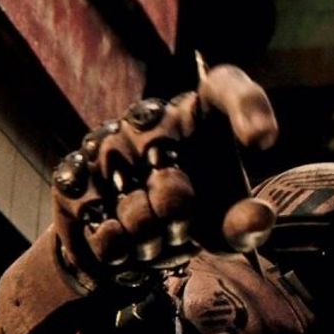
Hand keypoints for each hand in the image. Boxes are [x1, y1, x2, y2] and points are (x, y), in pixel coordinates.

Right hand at [51, 65, 277, 287]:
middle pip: (167, 160)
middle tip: (181, 224)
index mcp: (200, 117)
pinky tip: (124, 244)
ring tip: (155, 235)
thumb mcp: (228, 229)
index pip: (224, 86)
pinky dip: (118, 245)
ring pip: (131, 198)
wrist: (129, 247)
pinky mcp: (71, 172)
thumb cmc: (194, 221)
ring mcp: (108, 141)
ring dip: (149, 234)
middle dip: (177, 208)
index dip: (246, 106)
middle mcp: (153, 118)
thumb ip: (247, 224)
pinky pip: (99, 218)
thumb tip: (258, 217)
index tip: (262, 141)